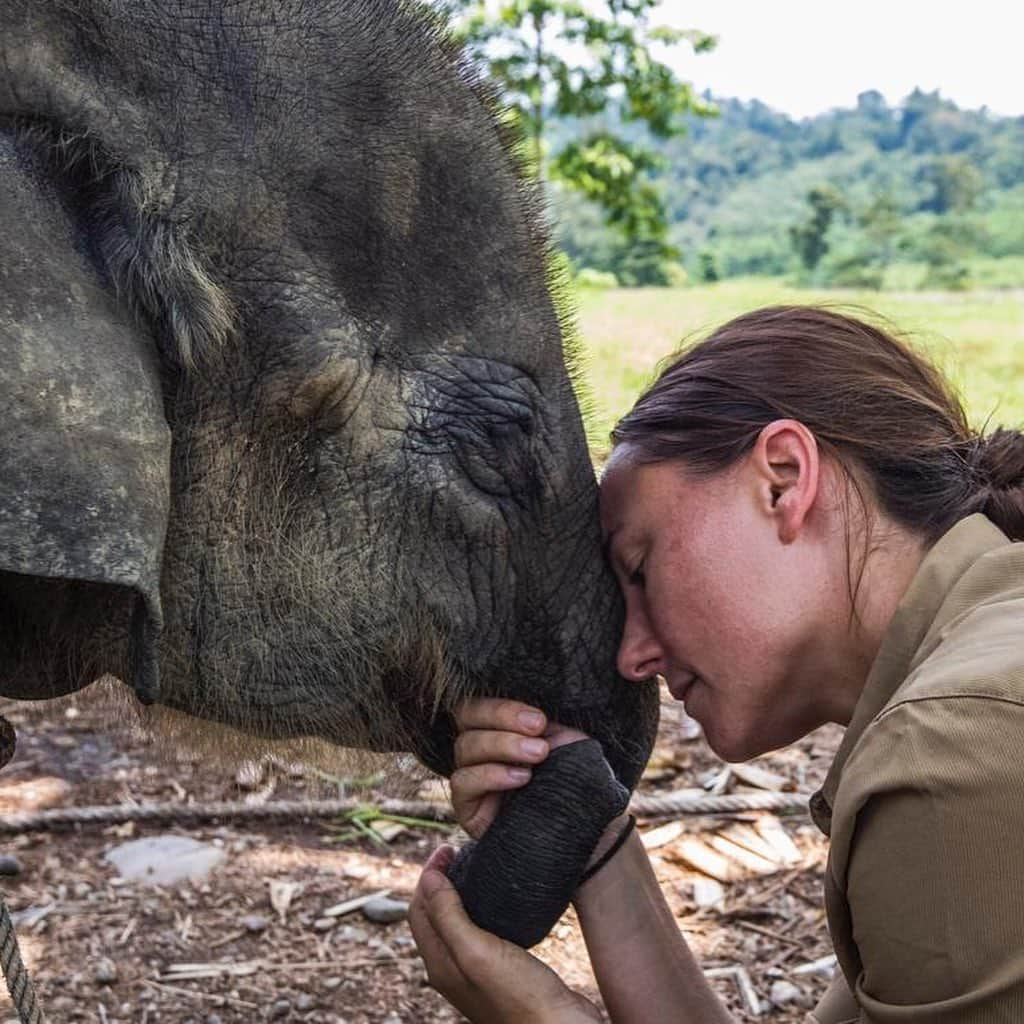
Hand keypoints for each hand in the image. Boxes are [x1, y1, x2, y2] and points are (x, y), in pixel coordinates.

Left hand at [410, 844, 603, 1023]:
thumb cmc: (519, 997)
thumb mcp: (476, 951)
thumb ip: (448, 915)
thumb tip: (427, 877)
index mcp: (439, 965)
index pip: (419, 910)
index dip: (428, 876)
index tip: (448, 848)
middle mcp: (453, 969)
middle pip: (435, 915)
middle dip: (441, 880)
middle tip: (461, 851)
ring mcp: (478, 971)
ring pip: (458, 922)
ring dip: (462, 892)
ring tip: (480, 867)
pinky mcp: (503, 971)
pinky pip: (483, 932)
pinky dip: (484, 908)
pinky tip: (504, 899)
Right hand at [451, 698, 588, 838]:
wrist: (576, 828)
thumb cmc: (568, 780)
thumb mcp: (563, 744)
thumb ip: (543, 725)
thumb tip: (531, 716)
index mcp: (495, 727)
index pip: (480, 705)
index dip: (504, 708)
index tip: (539, 720)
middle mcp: (476, 748)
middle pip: (467, 717)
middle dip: (503, 719)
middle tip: (538, 730)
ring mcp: (468, 776)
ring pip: (465, 747)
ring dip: (502, 745)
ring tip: (537, 755)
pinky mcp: (465, 807)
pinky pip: (463, 782)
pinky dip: (491, 775)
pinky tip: (521, 778)